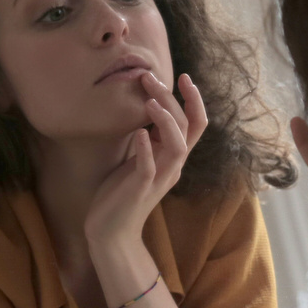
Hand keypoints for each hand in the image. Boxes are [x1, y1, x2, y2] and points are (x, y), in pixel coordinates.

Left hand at [84, 72, 208, 253]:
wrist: (111, 231)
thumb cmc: (122, 192)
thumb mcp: (141, 159)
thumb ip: (151, 139)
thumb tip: (152, 108)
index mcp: (173, 157)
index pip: (196, 125)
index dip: (195, 100)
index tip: (183, 76)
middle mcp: (172, 166)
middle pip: (186, 128)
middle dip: (173, 99)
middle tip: (150, 77)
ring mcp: (158, 179)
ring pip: (177, 147)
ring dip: (165, 121)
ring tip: (149, 101)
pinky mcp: (140, 190)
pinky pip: (149, 168)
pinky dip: (147, 150)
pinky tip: (140, 133)